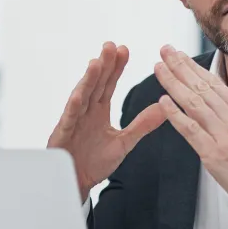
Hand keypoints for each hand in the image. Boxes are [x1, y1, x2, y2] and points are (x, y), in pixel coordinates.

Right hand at [48, 43, 166, 199]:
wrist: (76, 183)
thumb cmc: (94, 162)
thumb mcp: (124, 142)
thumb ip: (142, 124)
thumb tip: (163, 107)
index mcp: (98, 111)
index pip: (108, 84)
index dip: (115, 67)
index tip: (124, 49)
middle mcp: (85, 111)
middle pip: (95, 84)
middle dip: (103, 65)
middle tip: (111, 45)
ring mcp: (73, 121)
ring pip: (81, 96)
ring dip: (88, 80)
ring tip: (97, 62)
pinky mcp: (64, 134)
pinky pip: (69, 119)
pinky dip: (73, 107)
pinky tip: (78, 96)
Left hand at [154, 46, 227, 228]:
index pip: (215, 84)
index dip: (195, 67)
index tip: (181, 55)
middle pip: (202, 87)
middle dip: (181, 66)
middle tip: (165, 49)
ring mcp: (223, 135)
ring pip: (193, 102)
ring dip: (173, 83)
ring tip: (158, 67)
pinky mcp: (214, 154)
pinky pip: (190, 130)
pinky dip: (175, 114)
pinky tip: (163, 101)